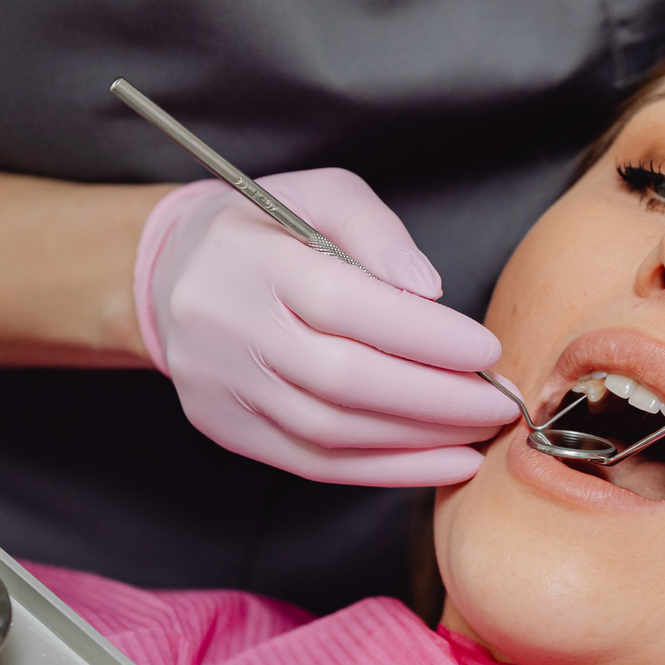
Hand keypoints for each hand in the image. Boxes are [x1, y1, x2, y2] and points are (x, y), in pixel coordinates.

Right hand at [135, 168, 515, 485]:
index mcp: (252, 260)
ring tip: (477, 431)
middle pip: (340, 379)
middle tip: (497, 402)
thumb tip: (429, 292)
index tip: (486, 349)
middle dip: (434, 398)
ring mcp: (224, 387)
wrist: (168, 274)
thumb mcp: (320, 194)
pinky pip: (314, 463)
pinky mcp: (227, 429)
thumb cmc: (265, 229)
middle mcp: (229, 328)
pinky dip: (386, 471)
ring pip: (330, 431)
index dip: (422, 334)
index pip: (343, 305)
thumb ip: (376, 232)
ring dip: (418, 440)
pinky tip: (442, 464)